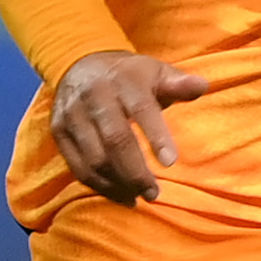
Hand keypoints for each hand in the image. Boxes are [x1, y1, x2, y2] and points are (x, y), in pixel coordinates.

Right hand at [50, 48, 208, 204]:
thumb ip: (178, 84)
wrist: (79, 63)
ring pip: (94, 158)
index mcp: (125, 81)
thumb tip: (202, 85)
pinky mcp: (58, 131)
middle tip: (154, 193)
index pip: (141, 109)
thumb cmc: (129, 75)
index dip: (156, 136)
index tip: (170, 163)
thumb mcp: (156, 71)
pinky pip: (77, 165)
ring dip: (118, 183)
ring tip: (139, 197)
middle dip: (136, 171)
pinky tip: (119, 195)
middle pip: (115, 140)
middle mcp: (96, 97)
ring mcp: (73, 115)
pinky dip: (98, 184)